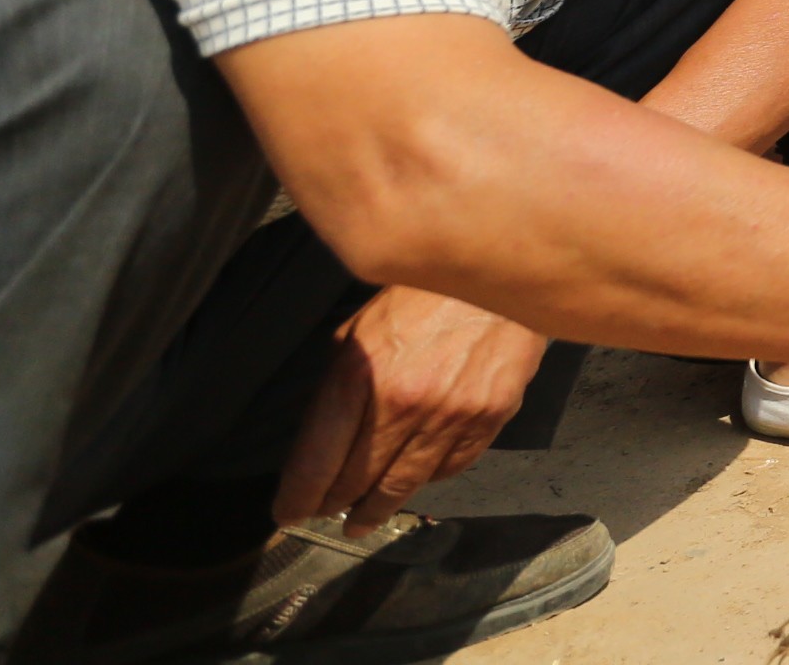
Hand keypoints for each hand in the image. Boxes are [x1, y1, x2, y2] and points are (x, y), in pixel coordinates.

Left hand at [275, 286, 551, 529]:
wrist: (499, 269)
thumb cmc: (424, 295)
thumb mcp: (358, 331)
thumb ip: (336, 388)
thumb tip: (317, 444)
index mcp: (359, 376)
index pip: (315, 462)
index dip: (297, 497)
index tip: (289, 512)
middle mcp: (403, 402)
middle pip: (356, 481)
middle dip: (334, 504)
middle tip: (326, 513)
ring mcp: (450, 413)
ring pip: (403, 485)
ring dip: (377, 507)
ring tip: (364, 519)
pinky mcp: (490, 416)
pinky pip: (451, 468)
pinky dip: (428, 478)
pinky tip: (415, 478)